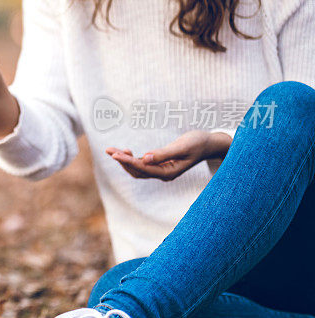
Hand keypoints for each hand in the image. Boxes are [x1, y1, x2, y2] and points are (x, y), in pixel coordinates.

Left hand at [106, 130, 225, 180]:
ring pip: (138, 169)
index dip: (128, 161)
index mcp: (169, 172)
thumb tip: (145, 158)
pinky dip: (131, 159)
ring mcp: (161, 171)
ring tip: (111, 150)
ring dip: (124, 160)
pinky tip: (124, 151)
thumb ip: (164, 153)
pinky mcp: (160, 165)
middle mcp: (163, 174)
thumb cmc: (198, 142)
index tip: (115, 155)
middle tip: (109, 150)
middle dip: (122, 161)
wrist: (209, 144)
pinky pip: (142, 164)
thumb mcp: (182, 146)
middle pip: (137, 171)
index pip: (143, 168)